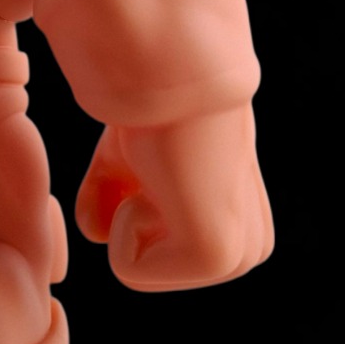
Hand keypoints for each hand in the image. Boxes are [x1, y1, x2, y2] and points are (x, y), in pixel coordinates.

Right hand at [74, 106, 272, 290]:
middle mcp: (248, 252)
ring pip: (133, 271)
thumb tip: (96, 231)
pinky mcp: (215, 258)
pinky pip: (129, 268)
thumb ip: (112, 199)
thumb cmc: (151, 110)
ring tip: (159, 170)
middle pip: (139, 268)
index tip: (153, 166)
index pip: (147, 257)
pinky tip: (159, 178)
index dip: (126, 206)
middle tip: (153, 167)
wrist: (175, 73)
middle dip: (125, 215)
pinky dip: (123, 218)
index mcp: (242, 233)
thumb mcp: (128, 163)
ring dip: (125, 215)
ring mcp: (237, 259)